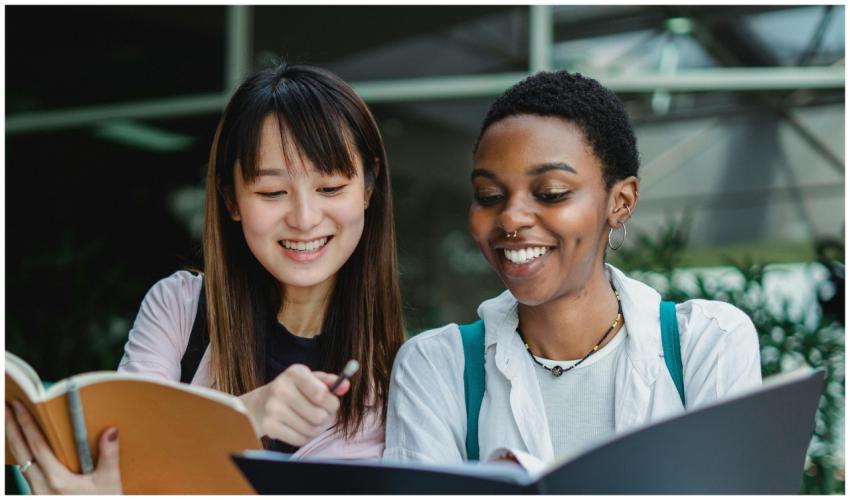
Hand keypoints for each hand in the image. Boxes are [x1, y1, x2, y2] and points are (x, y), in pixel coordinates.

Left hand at [5, 401, 122, 493]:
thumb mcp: (109, 482)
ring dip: (14, 443)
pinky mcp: (40, 498)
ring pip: (20, 465)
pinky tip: (22, 450)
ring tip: (9, 424)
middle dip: (10, 429)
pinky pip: (25, 474)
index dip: (26, 425)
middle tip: (5, 408)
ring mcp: (38, 495)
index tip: (18, 407)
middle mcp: (42, 489)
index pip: (37, 446)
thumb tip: (110, 431)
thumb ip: (109, 455)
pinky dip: (21, 458)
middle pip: (20, 454)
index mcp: (57, 481)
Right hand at [239, 364, 349, 446]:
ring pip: (311, 429)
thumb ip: (329, 382)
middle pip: (319, 416)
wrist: (260, 404)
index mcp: (295, 373)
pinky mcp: (269, 426)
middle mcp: (281, 389)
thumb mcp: (310, 379)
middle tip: (323, 414)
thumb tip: (346, 385)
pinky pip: (300, 439)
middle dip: (327, 418)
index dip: (333, 403)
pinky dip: (306, 437)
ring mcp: (273, 409)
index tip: (333, 404)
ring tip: (312, 421)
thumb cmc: (293, 390)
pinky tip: (301, 428)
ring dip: (317, 429)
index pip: (321, 394)